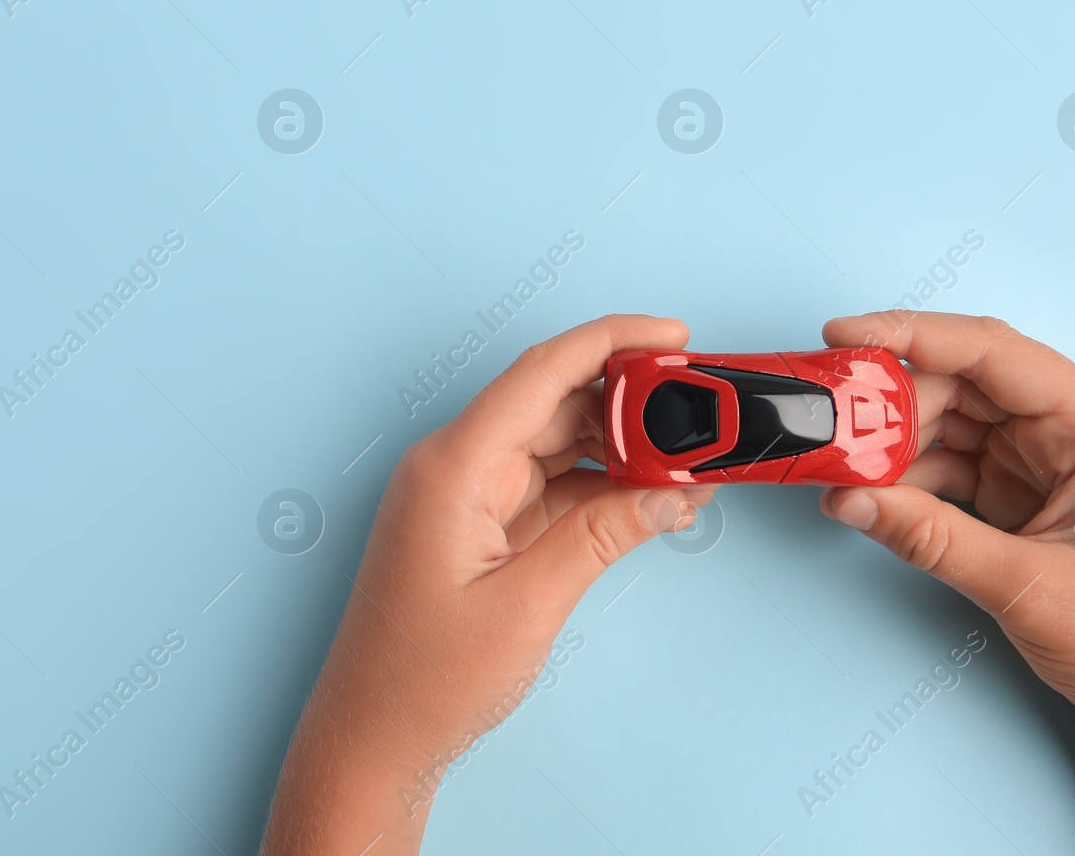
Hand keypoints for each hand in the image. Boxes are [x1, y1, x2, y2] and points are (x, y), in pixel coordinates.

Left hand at [262, 315, 711, 854]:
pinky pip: (548, 483)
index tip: (674, 336)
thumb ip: (604, 535)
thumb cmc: (423, 680)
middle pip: (554, 401)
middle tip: (701, 409)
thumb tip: (673, 495)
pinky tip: (649, 496)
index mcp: (452, 466)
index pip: (542, 372)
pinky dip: (599, 485)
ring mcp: (466, 495)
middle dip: (632, 399)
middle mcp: (454, 466)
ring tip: (689, 462)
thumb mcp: (529, 604)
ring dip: (621, 446)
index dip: (613, 342)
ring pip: (556, 441)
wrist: (373, 739)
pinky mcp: (479, 525)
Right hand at [818, 311, 1074, 850]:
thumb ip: (930, 537)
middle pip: (967, 383)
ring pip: (955, 422)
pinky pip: (958, 464)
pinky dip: (912, 477)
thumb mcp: (1027, 586)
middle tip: (827, 416)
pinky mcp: (1031, 494)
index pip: (993, 351)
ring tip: (839, 462)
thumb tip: (846, 499)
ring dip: (896, 440)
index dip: (912, 335)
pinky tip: (871, 494)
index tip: (843, 335)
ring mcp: (1053, 461)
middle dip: (892, 398)